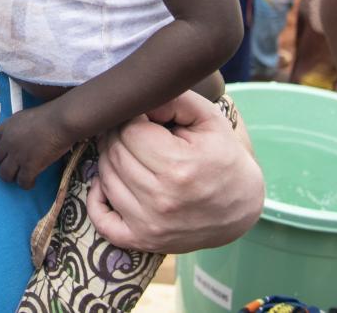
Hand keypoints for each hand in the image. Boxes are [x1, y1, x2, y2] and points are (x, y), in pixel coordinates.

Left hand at [0, 103, 74, 189]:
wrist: (61, 121)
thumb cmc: (51, 115)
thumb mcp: (27, 115)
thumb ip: (19, 126)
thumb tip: (22, 135)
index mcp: (7, 127)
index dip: (0, 148)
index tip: (6, 152)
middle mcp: (8, 142)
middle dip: (3, 164)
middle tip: (13, 167)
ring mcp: (17, 155)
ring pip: (4, 174)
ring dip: (12, 177)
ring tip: (20, 177)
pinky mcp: (29, 166)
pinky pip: (22, 182)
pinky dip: (27, 184)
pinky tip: (32, 182)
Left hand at [88, 91, 263, 252]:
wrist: (241, 207)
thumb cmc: (223, 157)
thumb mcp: (209, 119)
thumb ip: (173, 99)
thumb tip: (137, 97)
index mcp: (178, 166)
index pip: (129, 130)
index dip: (132, 116)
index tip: (143, 115)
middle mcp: (161, 199)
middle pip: (115, 152)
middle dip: (119, 134)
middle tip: (134, 130)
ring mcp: (149, 224)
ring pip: (106, 177)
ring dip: (110, 159)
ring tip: (129, 151)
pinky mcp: (142, 240)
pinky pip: (102, 220)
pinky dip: (96, 199)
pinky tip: (107, 183)